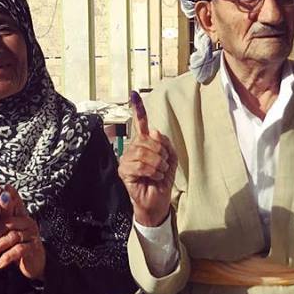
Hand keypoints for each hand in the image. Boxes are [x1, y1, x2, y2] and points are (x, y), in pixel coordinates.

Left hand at [0, 186, 45, 279]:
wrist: (32, 263)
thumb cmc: (17, 245)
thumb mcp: (7, 231)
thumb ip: (0, 218)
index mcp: (20, 215)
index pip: (16, 203)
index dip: (12, 195)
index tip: (5, 186)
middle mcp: (28, 222)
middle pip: (8, 223)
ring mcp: (32, 234)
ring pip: (12, 237)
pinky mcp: (33, 248)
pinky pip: (18, 250)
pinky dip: (6, 257)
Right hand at [118, 91, 176, 226]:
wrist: (158, 199)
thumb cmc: (162, 179)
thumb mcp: (170, 158)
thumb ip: (164, 142)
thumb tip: (151, 130)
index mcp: (143, 143)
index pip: (140, 124)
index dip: (138, 110)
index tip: (135, 94)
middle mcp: (133, 148)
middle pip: (146, 140)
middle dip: (161, 153)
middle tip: (163, 165)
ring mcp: (126, 159)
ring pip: (144, 152)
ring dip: (158, 164)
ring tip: (159, 172)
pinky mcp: (124, 171)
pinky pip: (140, 165)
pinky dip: (152, 172)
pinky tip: (153, 177)